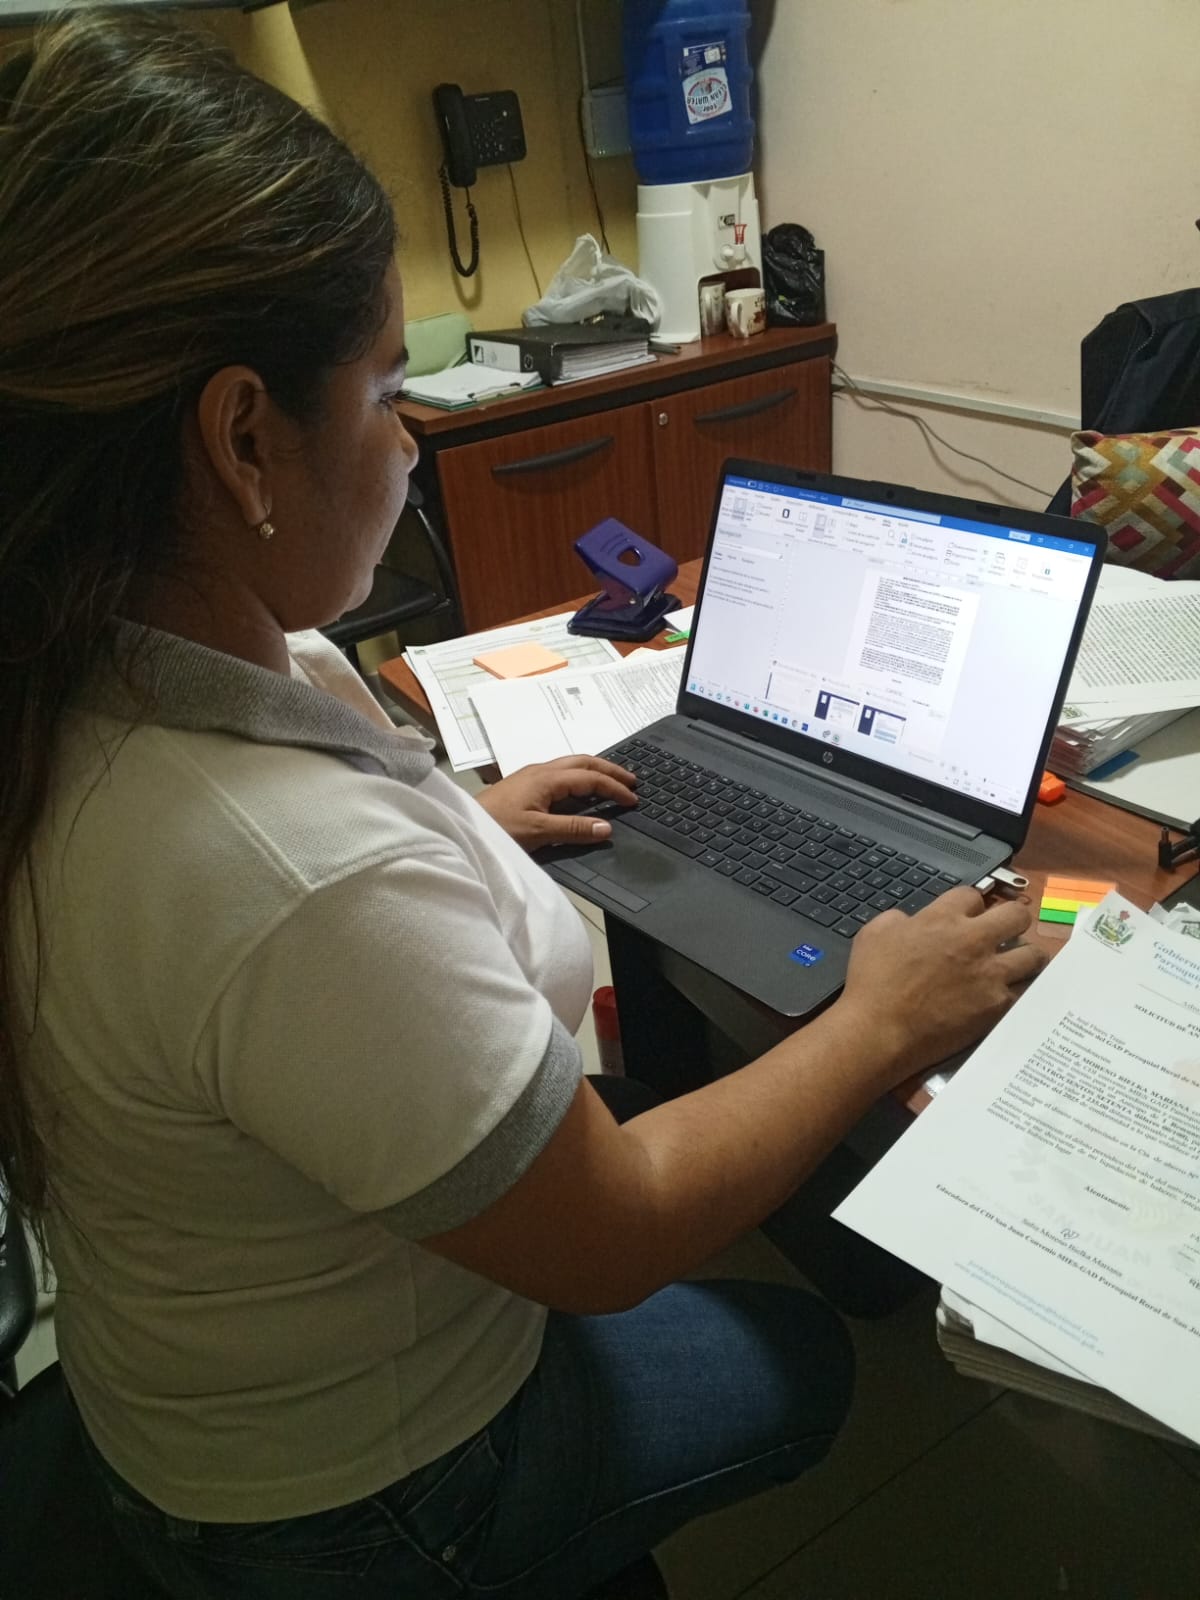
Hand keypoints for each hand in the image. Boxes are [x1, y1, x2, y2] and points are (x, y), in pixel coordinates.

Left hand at [476, 755, 637, 851]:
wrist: (463, 827)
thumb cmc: (497, 828)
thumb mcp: (538, 832)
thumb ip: (574, 828)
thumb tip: (607, 827)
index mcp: (547, 778)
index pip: (590, 777)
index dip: (614, 787)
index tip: (633, 798)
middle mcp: (540, 771)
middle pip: (582, 762)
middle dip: (609, 770)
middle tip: (631, 780)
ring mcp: (530, 777)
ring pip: (570, 766)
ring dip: (594, 772)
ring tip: (612, 783)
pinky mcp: (523, 786)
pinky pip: (560, 775)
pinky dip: (579, 780)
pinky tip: (581, 794)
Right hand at [837, 887, 1045, 1084]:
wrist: (881, 1030)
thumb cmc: (872, 981)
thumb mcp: (873, 933)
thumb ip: (899, 919)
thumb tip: (912, 921)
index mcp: (942, 918)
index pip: (973, 895)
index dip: (969, 906)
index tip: (966, 918)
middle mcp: (974, 940)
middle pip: (1017, 915)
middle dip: (1012, 920)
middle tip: (1003, 933)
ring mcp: (990, 974)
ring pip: (1033, 954)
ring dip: (1024, 956)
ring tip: (1015, 965)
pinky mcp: (998, 1005)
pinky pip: (1025, 991)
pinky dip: (1017, 990)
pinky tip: (1007, 993)